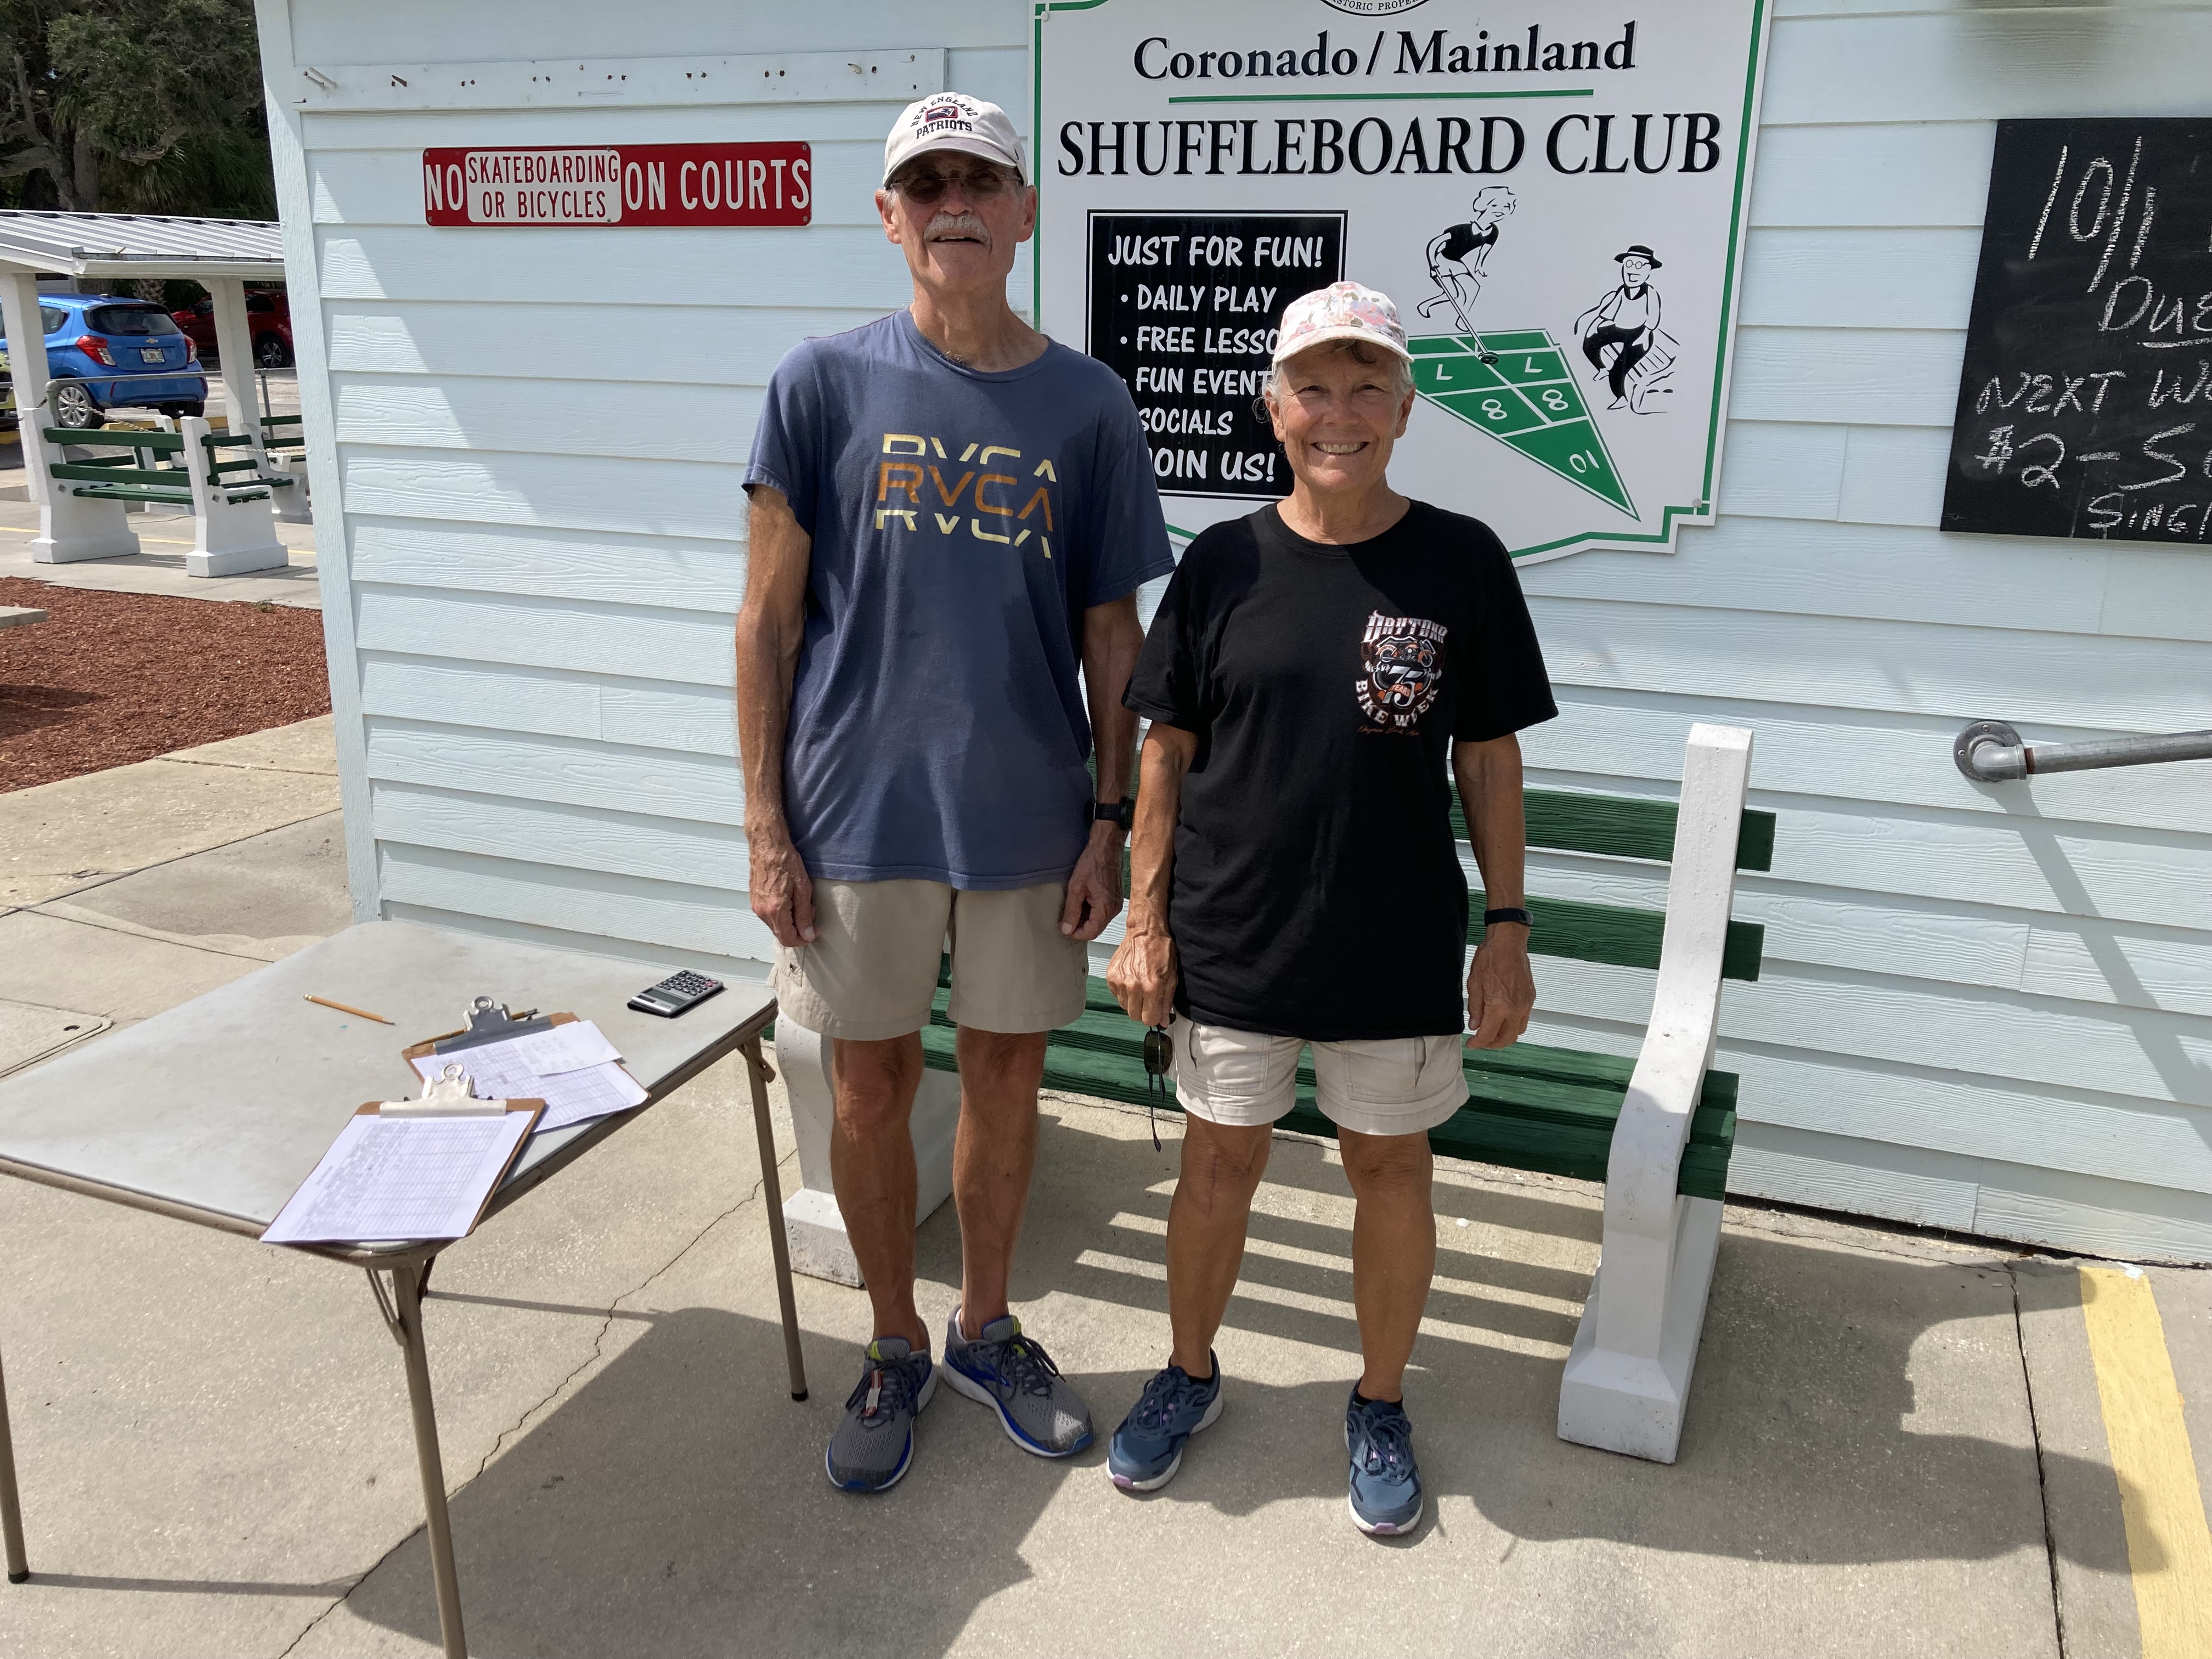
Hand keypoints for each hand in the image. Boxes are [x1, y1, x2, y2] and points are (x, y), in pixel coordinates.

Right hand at [747, 820, 816, 947]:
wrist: (767, 845)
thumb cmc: (786, 862)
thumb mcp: (803, 888)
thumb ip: (804, 914)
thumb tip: (808, 935)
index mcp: (775, 910)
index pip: (788, 939)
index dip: (804, 938)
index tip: (815, 929)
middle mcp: (762, 912)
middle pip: (781, 934)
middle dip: (799, 928)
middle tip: (810, 910)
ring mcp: (756, 906)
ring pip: (776, 925)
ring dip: (790, 920)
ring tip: (800, 901)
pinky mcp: (754, 900)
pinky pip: (770, 916)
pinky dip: (782, 913)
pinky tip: (789, 898)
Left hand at [1059, 823, 1124, 941]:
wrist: (1106, 846)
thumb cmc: (1093, 862)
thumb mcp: (1076, 888)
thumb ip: (1071, 911)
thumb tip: (1067, 928)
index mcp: (1105, 908)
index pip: (1090, 933)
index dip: (1075, 933)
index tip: (1064, 927)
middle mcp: (1114, 909)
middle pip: (1095, 928)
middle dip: (1079, 926)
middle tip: (1065, 917)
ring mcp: (1116, 903)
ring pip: (1098, 920)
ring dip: (1085, 917)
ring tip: (1073, 906)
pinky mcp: (1115, 897)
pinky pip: (1102, 911)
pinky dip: (1091, 910)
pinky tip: (1082, 899)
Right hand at [1107, 925, 1177, 1027]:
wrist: (1145, 932)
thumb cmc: (1160, 950)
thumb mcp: (1171, 977)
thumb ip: (1166, 1002)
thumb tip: (1163, 1021)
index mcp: (1151, 987)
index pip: (1149, 1020)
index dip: (1154, 1017)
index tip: (1155, 1012)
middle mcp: (1134, 986)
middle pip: (1134, 1016)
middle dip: (1143, 1010)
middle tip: (1148, 998)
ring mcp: (1120, 981)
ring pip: (1124, 1006)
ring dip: (1132, 1001)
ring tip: (1139, 987)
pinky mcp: (1111, 976)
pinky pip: (1116, 995)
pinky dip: (1123, 992)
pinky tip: (1131, 980)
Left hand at [1465, 928, 1533, 1048]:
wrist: (1508, 942)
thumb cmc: (1491, 958)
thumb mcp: (1474, 983)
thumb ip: (1475, 1008)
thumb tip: (1475, 1025)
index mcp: (1500, 1006)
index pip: (1488, 1035)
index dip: (1478, 1043)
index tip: (1471, 1044)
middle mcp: (1516, 1008)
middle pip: (1507, 1039)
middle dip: (1492, 1044)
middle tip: (1481, 1041)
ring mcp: (1526, 1004)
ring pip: (1518, 1032)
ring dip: (1504, 1036)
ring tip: (1491, 1032)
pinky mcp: (1530, 998)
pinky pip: (1524, 1020)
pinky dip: (1513, 1025)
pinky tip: (1502, 1019)